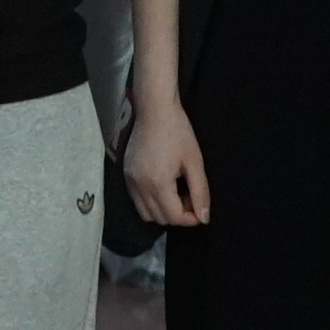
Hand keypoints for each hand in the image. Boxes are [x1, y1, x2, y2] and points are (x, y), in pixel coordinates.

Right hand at [125, 99, 210, 228]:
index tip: (200, 208)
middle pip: (159, 218)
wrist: (154, 111)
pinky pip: (137, 201)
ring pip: (146, 214)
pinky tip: (163, 186)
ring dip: (163, 211)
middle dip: (178, 214)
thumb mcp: (195, 163)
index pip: (174, 217)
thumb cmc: (179, 133)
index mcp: (158, 183)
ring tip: (176, 192)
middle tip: (189, 197)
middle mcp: (139, 186)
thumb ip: (200, 193)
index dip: (191, 219)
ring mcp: (129, 181)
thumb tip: (204, 218)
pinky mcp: (125, 175)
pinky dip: (151, 202)